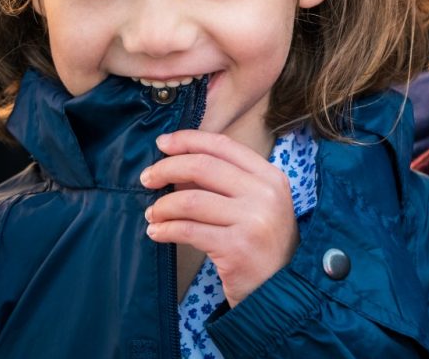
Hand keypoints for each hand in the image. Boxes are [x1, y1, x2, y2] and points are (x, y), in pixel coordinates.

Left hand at [142, 130, 298, 305]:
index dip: (188, 140)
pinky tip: (157, 232)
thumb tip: (178, 166)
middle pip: (203, 166)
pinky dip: (165, 229)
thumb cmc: (262, 245)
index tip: (162, 143)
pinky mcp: (237, 246)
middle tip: (147, 178)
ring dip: (163, 206)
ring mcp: (253, 219)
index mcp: (271, 176)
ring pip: (191, 199)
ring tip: (153, 214)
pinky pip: (188, 230)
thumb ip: (225, 183)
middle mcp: (265, 193)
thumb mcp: (256, 205)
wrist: (281, 289)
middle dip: (167, 169)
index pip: (223, 145)